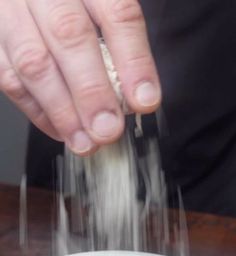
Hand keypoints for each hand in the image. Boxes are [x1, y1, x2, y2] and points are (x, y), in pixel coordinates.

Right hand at [0, 0, 160, 154]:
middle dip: (92, 91)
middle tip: (107, 129)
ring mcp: (12, 11)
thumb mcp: (98, 9)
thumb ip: (117, 45)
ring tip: (84, 140)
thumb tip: (132, 97)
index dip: (133, 61)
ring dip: (62, 111)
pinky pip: (10, 78)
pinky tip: (60, 129)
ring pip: (34, 61)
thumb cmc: (69, 6)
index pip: (117, 13)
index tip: (144, 100)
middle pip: (69, 35)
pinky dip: (38, 111)